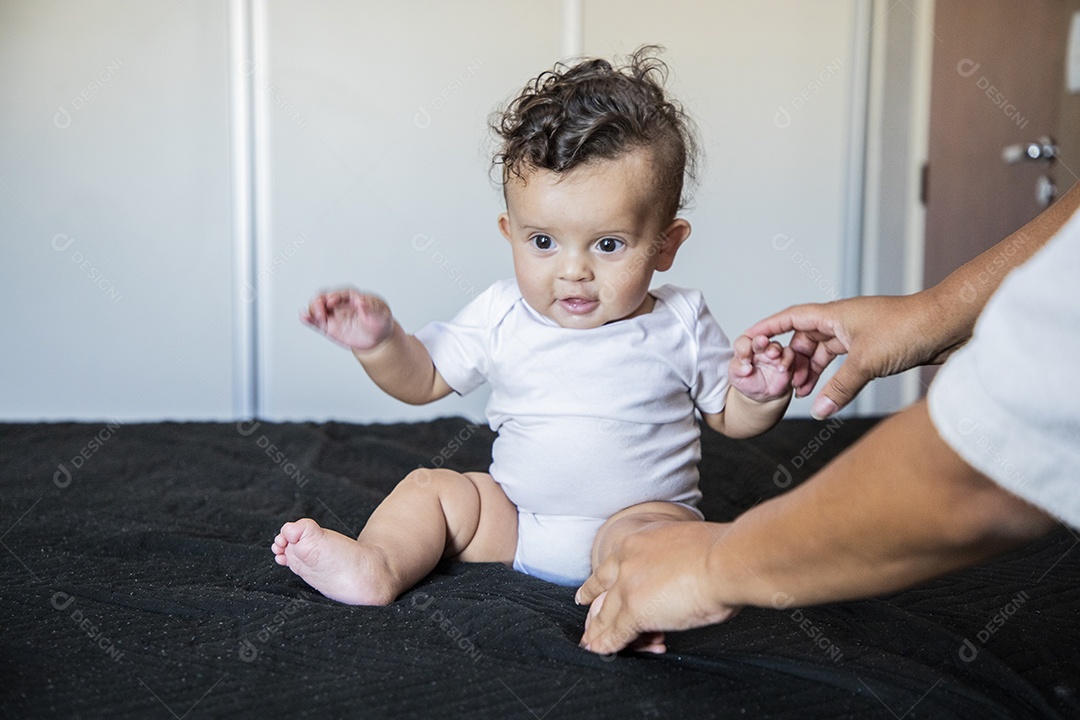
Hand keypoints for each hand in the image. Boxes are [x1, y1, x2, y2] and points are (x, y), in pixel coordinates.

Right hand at [301, 288, 394, 351]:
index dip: (335, 296)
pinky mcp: (329, 327)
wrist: (378, 338)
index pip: (341, 293)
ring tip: (316, 317)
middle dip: (319, 302)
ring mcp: (333, 315)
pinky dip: (308, 318)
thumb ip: (371, 308)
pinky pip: (315, 322)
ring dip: (312, 310)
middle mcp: (340, 304)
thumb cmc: (380, 321)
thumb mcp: (380, 314)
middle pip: (324, 297)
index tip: (332, 302)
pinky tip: (304, 317)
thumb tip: (361, 302)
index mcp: (353, 297)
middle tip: (320, 312)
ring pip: (317, 307)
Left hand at [576, 521, 739, 654]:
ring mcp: (627, 585)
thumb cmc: (722, 553)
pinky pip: (615, 631)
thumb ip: (676, 560)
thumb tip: (688, 572)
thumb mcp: (687, 546)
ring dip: (596, 631)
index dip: (604, 577)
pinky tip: (599, 650)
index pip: (614, 564)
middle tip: (582, 604)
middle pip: (601, 586)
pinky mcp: (633, 609)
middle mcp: (627, 560)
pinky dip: (606, 644)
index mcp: (640, 540)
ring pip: (605, 613)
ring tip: (590, 642)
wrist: (726, 560)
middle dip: (591, 599)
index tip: (596, 582)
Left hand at [729, 334, 795, 401]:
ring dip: (775, 349)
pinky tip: (781, 368)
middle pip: (760, 339)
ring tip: (773, 355)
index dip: (743, 348)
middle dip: (760, 341)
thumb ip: (736, 369)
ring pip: (776, 346)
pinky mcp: (786, 359)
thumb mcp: (736, 377)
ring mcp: (774, 353)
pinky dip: (787, 360)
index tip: (744, 361)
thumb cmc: (749, 382)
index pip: (743, 342)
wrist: (764, 394)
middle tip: (762, 342)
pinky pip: (790, 355)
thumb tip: (745, 367)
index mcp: (745, 349)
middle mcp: (760, 348)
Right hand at [743, 294, 949, 418]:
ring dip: (813, 370)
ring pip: (825, 351)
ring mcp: (860, 334)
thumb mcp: (866, 362)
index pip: (791, 318)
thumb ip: (839, 387)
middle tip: (783, 383)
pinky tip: (831, 392)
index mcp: (835, 314)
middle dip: (792, 360)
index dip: (768, 328)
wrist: (949, 326)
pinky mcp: (875, 347)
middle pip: (806, 338)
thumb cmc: (909, 329)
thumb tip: (818, 410)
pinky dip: (834, 376)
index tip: (749, 339)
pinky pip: (844, 362)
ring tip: (804, 393)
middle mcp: (844, 321)